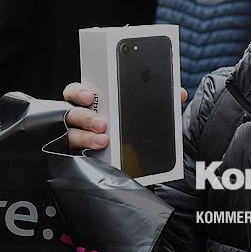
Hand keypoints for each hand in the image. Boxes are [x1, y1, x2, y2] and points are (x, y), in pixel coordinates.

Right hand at [62, 83, 187, 150]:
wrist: (131, 159)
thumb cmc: (129, 128)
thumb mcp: (144, 113)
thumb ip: (160, 101)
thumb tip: (180, 93)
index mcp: (92, 103)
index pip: (76, 92)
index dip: (79, 91)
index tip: (90, 95)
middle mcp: (79, 119)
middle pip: (71, 113)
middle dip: (85, 117)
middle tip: (103, 123)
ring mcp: (75, 137)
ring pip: (71, 135)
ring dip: (86, 137)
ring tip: (104, 140)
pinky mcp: (76, 157)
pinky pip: (73, 156)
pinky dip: (83, 155)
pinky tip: (96, 156)